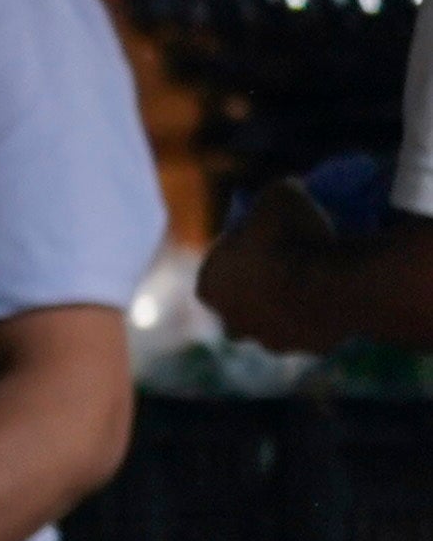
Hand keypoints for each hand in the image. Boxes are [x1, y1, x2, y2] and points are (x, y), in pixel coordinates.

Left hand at [197, 181, 341, 354]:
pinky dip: (320, 316)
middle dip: (260, 284)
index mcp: (207, 285)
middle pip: (243, 299)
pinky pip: (312, 329)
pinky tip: (333, 296)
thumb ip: (273, 195)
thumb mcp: (278, 194)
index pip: (221, 264)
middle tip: (291, 259)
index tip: (267, 235)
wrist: (329, 282)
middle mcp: (230, 321)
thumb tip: (285, 190)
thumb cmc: (289, 237)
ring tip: (315, 279)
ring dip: (289, 305)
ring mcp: (268, 340)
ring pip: (276, 320)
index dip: (242, 248)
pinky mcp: (306, 350)